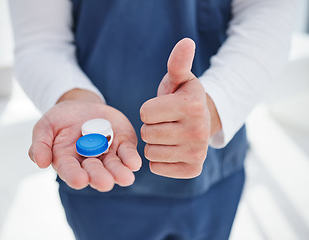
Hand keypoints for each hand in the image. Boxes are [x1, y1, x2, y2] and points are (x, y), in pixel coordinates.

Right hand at [29, 90, 140, 191]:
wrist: (82, 105)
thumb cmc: (60, 119)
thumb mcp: (45, 127)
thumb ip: (40, 144)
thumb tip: (40, 163)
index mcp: (68, 161)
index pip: (70, 170)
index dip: (74, 176)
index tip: (79, 180)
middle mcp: (89, 162)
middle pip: (95, 171)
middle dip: (100, 177)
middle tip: (105, 183)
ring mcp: (107, 154)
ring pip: (114, 166)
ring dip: (119, 172)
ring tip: (125, 178)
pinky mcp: (122, 144)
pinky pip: (127, 152)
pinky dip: (131, 158)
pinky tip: (134, 163)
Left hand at [140, 38, 220, 178]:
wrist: (203, 121)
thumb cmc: (183, 97)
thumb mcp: (180, 78)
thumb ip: (178, 62)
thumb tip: (186, 42)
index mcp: (192, 106)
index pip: (145, 112)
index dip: (149, 109)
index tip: (163, 108)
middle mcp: (198, 131)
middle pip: (146, 134)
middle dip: (151, 126)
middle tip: (166, 122)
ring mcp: (197, 152)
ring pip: (150, 152)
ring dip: (154, 143)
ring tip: (169, 135)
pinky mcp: (193, 169)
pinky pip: (157, 168)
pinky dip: (159, 160)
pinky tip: (172, 150)